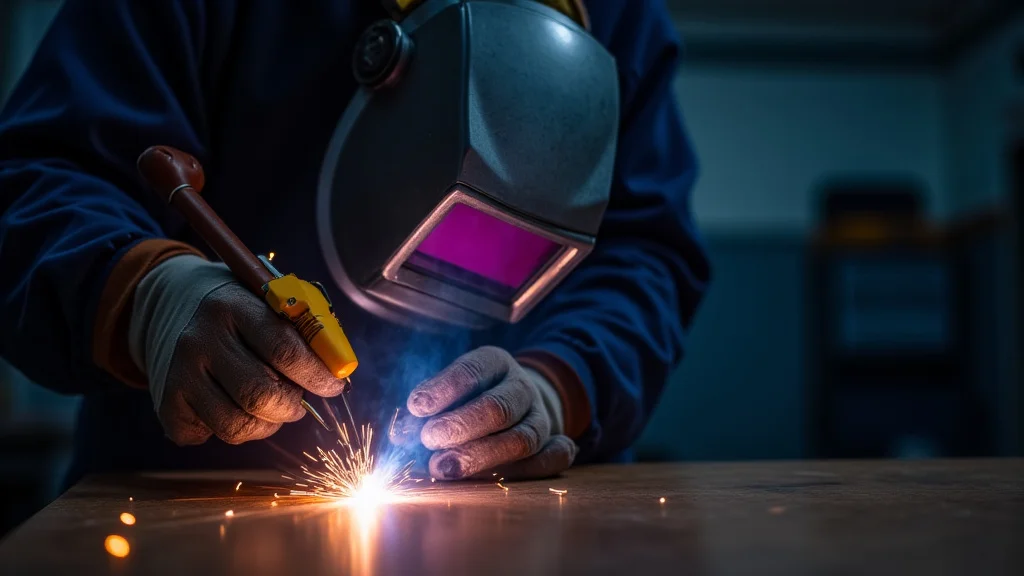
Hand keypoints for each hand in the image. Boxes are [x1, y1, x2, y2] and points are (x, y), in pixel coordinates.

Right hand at [129, 255, 346, 445]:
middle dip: (292, 407)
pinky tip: (232, 404)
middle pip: (260, 395)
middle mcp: (201, 339)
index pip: (284, 350)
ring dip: (266, 425)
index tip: (334, 385)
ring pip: (237, 425)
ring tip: (270, 406)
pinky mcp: (166, 402)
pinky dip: (231, 428)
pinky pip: (209, 435)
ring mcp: (179, 373)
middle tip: (299, 402)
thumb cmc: (236, 305)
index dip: (317, 375)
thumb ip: (301, 328)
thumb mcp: (266, 297)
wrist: (168, 299)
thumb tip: (336, 370)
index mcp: (233, 306)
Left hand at [394, 346, 577, 480]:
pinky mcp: (554, 444)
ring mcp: (542, 417)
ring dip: (482, 455)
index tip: (416, 406)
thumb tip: (400, 437)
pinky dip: (529, 470)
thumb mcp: (448, 391)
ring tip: (442, 467)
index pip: (473, 370)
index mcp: (495, 363)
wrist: (520, 401)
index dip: (445, 388)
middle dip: (463, 424)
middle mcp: (522, 388)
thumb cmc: (469, 397)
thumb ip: (425, 412)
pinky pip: (552, 459)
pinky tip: (497, 479)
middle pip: (500, 407)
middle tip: (429, 438)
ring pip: (523, 439)